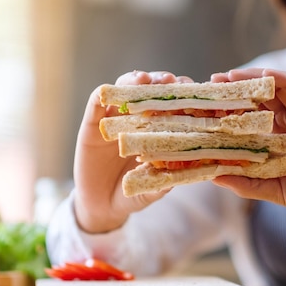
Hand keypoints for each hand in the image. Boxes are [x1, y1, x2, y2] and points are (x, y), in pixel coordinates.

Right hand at [73, 71, 192, 232]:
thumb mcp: (152, 190)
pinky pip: (96, 102)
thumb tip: (178, 176)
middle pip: (150, 90)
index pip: (172, 104)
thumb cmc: (134, 193)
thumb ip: (162, 182)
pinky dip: (103, 94)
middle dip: (161, 81)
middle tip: (170, 81)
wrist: (103, 206)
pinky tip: (108, 92)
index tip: (193, 92)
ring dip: (134, 80)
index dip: (183, 95)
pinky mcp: (92, 123)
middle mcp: (138, 118)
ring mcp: (115, 118)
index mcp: (158, 129)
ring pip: (125, 88)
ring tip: (143, 79)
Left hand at [210, 68, 285, 231]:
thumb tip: (214, 176)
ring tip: (230, 75)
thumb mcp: (274, 189)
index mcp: (276, 140)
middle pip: (259, 99)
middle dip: (235, 90)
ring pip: (277, 89)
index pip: (248, 118)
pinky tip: (266, 74)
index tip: (204, 107)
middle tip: (211, 83)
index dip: (228, 110)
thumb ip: (247, 183)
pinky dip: (285, 79)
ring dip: (254, 78)